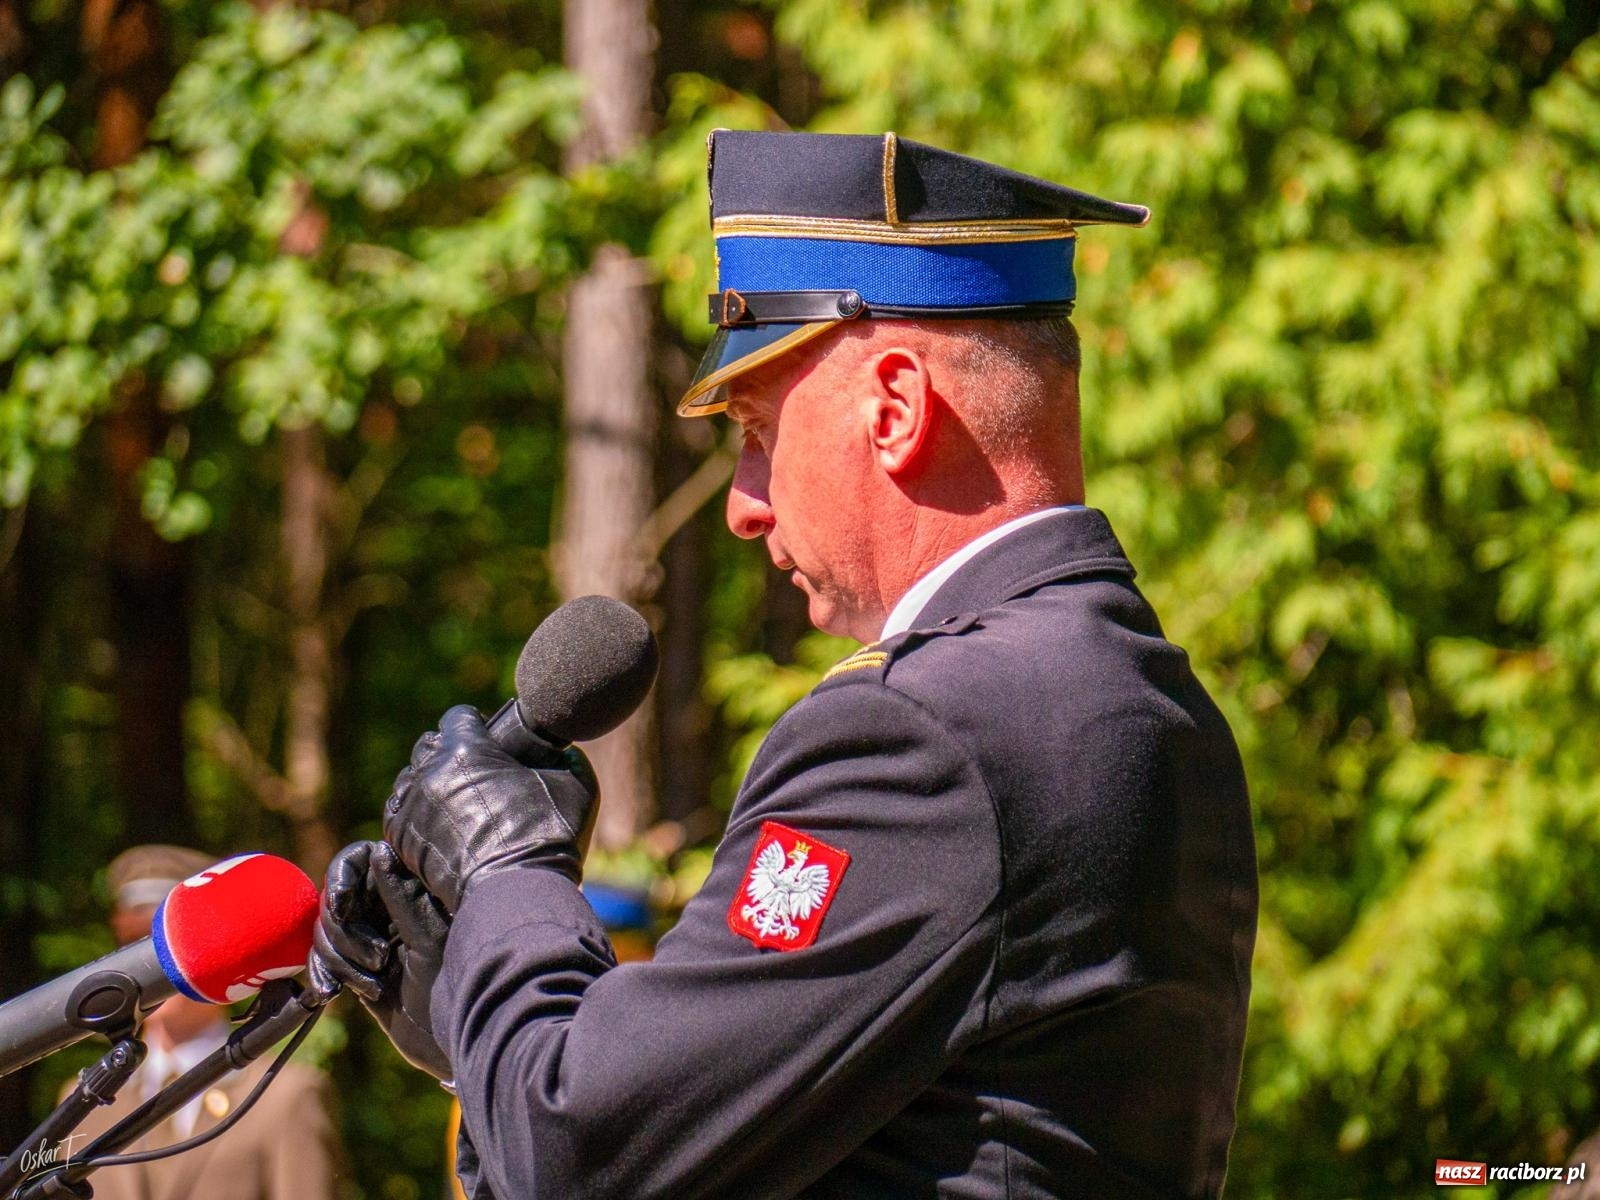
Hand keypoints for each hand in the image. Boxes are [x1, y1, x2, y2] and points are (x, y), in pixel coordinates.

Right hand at [309, 840, 452, 1079]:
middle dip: (344, 931)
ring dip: (338, 957)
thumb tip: (380, 851)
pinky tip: (330, 992)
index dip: (342, 878)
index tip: (341, 905)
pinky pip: (323, 958)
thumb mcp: (428, 939)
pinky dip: (322, 972)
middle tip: (381, 959)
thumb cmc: (455, 985)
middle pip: (336, 898)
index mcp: (411, 891)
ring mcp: (370, 937)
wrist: (452, 1040)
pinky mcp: (355, 967)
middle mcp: (388, 908)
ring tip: (376, 983)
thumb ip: (402, 897)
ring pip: (326, 929)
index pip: (360, 863)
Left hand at [383, 704, 599, 913]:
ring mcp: (413, 805)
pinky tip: (437, 822)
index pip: (458, 717)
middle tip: (473, 772)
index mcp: (467, 748)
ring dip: (429, 783)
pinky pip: (399, 811)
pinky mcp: (402, 838)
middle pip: (429, 746)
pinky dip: (414, 812)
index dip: (476, 725)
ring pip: (410, 779)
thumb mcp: (574, 783)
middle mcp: (432, 771)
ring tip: (454, 801)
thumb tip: (560, 752)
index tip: (488, 740)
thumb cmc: (549, 835)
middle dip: (448, 753)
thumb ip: (564, 757)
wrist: (517, 889)